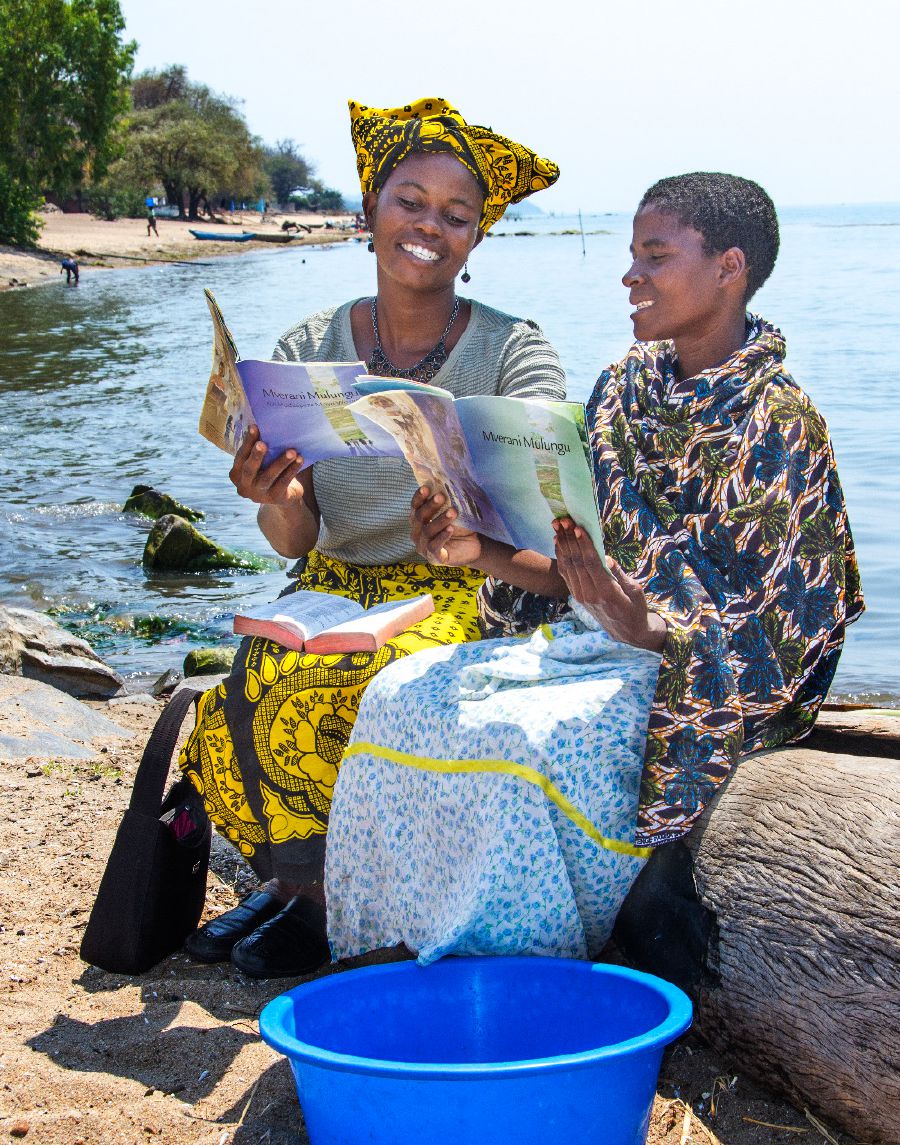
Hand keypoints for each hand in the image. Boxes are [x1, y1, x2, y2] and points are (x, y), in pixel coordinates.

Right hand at [229, 426, 306, 506]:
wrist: (283, 496)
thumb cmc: (268, 471)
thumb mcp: (260, 463)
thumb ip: (258, 450)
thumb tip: (267, 423)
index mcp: (236, 474)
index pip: (240, 456)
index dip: (247, 442)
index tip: (254, 427)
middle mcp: (245, 485)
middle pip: (249, 469)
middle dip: (256, 456)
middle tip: (263, 443)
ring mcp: (259, 494)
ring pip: (269, 477)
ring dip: (280, 463)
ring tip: (292, 451)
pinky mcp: (276, 498)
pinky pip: (284, 482)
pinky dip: (292, 470)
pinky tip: (300, 460)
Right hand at [410, 486, 482, 566]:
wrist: (474, 546)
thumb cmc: (461, 526)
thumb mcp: (454, 511)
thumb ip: (448, 501)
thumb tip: (449, 481)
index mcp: (418, 519)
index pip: (415, 506)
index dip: (419, 497)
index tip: (426, 488)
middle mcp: (417, 533)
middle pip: (419, 517)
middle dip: (430, 506)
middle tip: (441, 496)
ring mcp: (423, 546)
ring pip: (427, 531)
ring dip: (440, 520)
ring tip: (452, 512)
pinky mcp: (433, 557)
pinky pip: (434, 546)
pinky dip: (442, 537)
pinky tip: (450, 529)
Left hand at [554, 519, 666, 651]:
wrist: (626, 631)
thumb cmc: (635, 607)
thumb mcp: (634, 590)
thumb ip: (619, 574)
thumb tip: (607, 558)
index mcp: (606, 591)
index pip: (591, 564)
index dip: (584, 544)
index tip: (578, 528)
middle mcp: (589, 594)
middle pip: (576, 561)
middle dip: (569, 539)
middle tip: (563, 520)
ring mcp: (580, 595)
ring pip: (567, 565)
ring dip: (562, 544)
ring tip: (557, 525)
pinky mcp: (576, 595)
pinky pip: (565, 573)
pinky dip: (561, 556)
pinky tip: (558, 542)